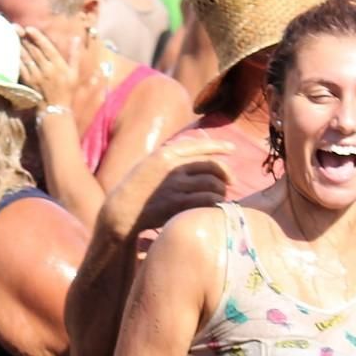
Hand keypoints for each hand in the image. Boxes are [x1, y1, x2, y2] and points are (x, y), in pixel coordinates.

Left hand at [17, 26, 79, 112]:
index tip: (29, 29)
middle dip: (24, 38)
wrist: (56, 109)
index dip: (37, 37)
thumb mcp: (75, 73)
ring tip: (12, 36)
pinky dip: (16, 59)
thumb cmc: (67, 90)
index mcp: (59, 65)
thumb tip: (77, 38)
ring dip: (19, 46)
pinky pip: (21, 69)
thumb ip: (75, 55)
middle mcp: (47, 69)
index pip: (46, 47)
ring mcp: (37, 76)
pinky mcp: (29, 83)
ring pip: (26, 58)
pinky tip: (10, 52)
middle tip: (16, 28)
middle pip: (34, 50)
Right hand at [101, 130, 234, 240]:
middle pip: (211, 166)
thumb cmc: (137, 187)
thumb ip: (170, 154)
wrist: (122, 210)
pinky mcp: (178, 205)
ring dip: (221, 191)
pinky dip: (214, 202)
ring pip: (212, 184)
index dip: (219, 146)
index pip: (200, 146)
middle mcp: (173, 168)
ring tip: (221, 195)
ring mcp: (176, 187)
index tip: (232, 149)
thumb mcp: (149, 162)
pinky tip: (215, 205)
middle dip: (226, 174)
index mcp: (166, 153)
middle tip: (231, 182)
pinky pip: (206, 201)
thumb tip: (194, 145)